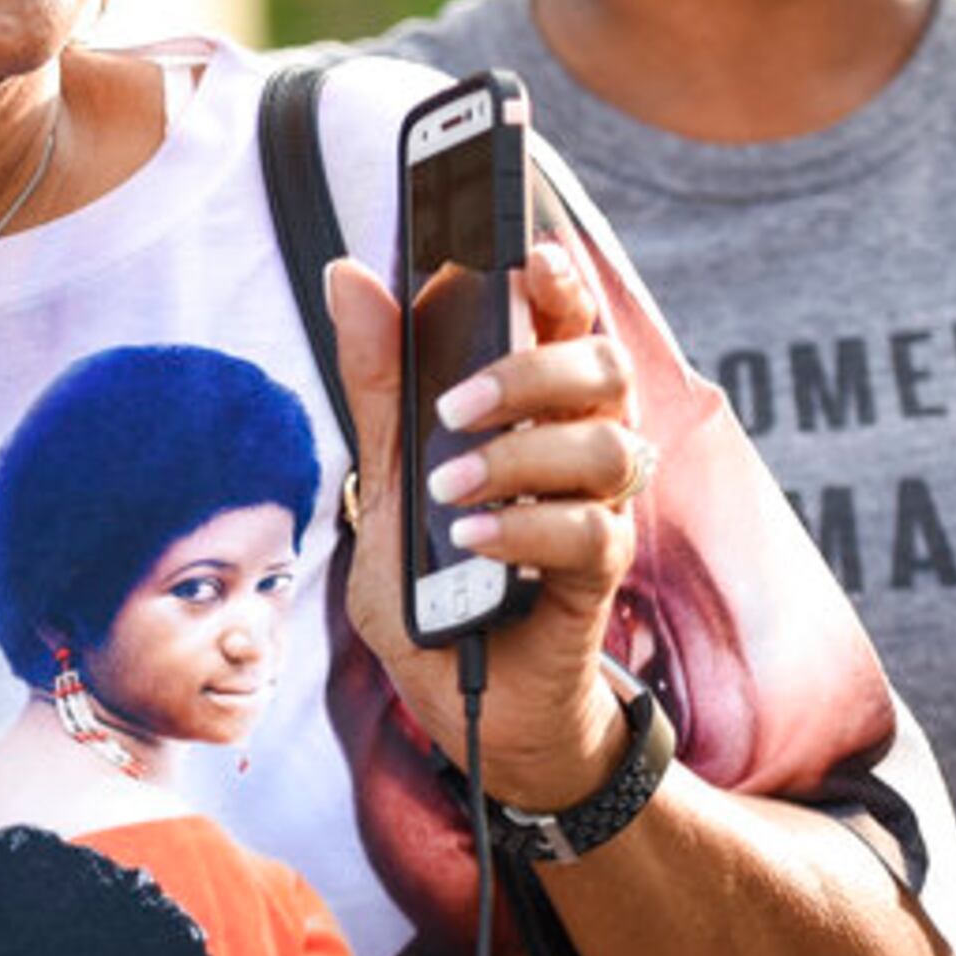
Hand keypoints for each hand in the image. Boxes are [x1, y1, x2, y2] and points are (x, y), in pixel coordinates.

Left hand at [328, 240, 643, 811]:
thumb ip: (378, 383)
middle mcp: (580, 452)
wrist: (469, 704)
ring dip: (520, 456)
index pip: (569, 324)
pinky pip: (590, 534)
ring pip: (608, 446)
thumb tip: (346, 274)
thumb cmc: (436, 582)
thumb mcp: (387, 478)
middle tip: (452, 406)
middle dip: (531, 370)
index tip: (529, 251)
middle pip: (603, 370)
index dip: (563, 281)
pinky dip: (526, 527)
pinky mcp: (595, 580)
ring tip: (449, 488)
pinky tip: (472, 535)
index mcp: (537, 414)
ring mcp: (596, 512)